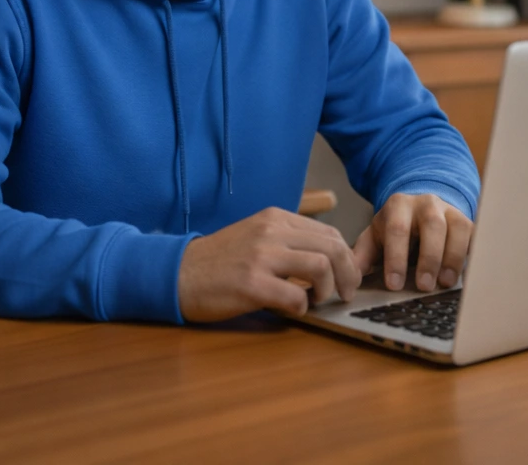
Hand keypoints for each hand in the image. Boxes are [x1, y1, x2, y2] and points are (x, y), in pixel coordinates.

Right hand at [178, 207, 361, 321]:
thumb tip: (328, 260)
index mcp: (276, 218)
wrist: (179, 272)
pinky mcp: (251, 283)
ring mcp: (261, 256)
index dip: (346, 257)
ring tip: (319, 301)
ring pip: (321, 265)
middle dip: (348, 273)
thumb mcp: (257, 236)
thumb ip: (288, 242)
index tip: (347, 276)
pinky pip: (295, 296)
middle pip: (333, 246)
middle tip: (346, 292)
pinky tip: (294, 310)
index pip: (329, 233)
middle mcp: (272, 231)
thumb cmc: (220, 259)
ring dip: (328, 289)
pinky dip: (303, 307)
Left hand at [352, 193, 472, 293]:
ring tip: (446, 283)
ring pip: (458, 227)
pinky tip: (468, 275)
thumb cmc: (395, 228)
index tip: (394, 285)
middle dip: (429, 256)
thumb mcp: (375, 236)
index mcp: (398, 205)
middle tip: (424, 286)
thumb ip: (363, 254)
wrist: (420, 207)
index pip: (397, 229)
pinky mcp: (467, 221)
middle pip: (432, 225)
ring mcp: (450, 210)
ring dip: (453, 256)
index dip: (396, 257)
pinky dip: (473, 254)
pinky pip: (475, 234)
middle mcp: (426, 203)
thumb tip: (351, 277)